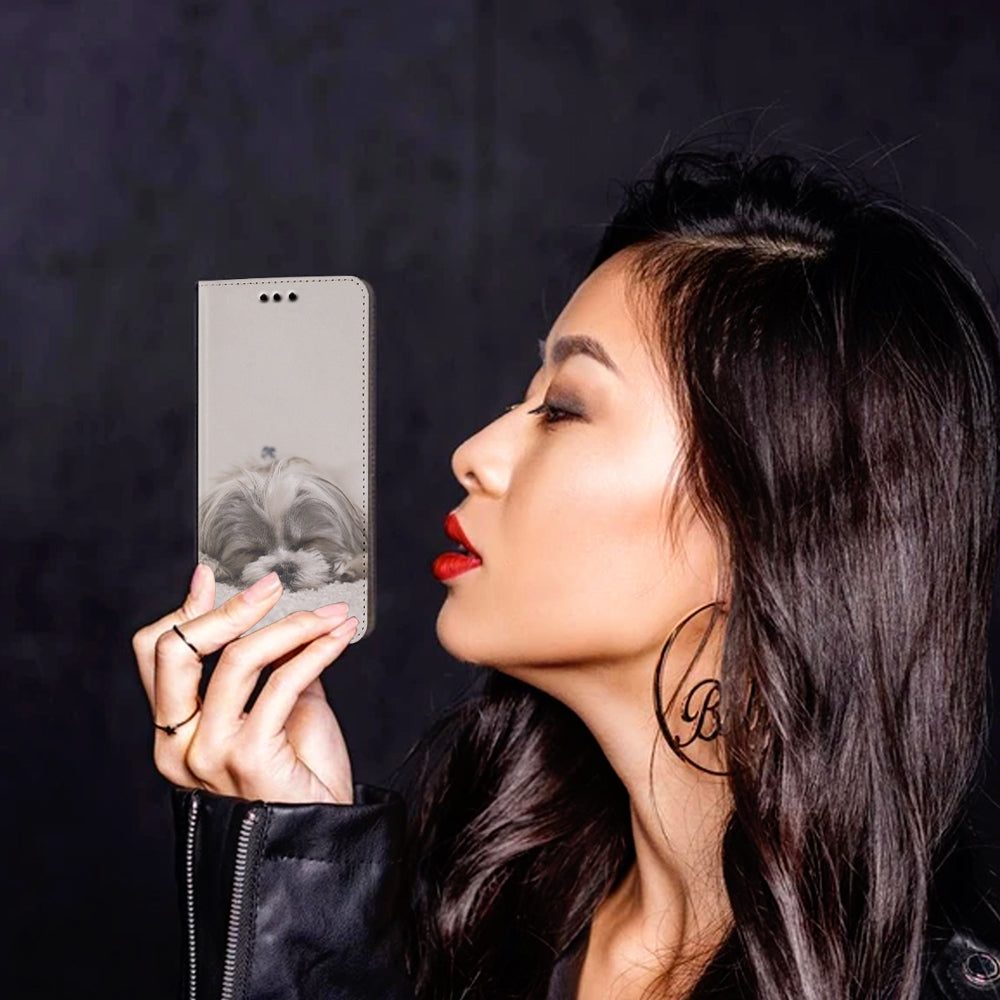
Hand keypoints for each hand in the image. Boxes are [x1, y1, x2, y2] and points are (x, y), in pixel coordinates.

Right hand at [132, 563, 357, 804]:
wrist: (323, 834)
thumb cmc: (299, 774)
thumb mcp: (276, 708)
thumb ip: (267, 666)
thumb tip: (277, 613)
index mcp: (175, 731)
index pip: (156, 655)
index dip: (184, 609)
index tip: (211, 576)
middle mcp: (180, 744)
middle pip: (178, 651)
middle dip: (227, 609)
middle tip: (272, 586)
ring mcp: (212, 753)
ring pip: (237, 659)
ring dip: (292, 625)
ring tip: (329, 613)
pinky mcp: (252, 757)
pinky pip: (284, 682)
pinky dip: (317, 649)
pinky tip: (338, 636)